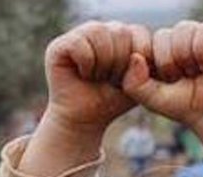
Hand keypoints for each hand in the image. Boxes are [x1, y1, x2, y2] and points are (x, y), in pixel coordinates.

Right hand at [42, 21, 151, 135]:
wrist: (84, 120)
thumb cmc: (111, 100)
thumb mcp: (137, 84)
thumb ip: (144, 68)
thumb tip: (136, 57)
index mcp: (122, 34)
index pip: (139, 32)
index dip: (138, 59)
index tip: (128, 79)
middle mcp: (101, 30)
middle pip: (120, 31)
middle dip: (119, 63)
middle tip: (109, 79)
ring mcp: (79, 35)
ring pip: (99, 32)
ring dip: (102, 63)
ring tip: (97, 76)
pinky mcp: (59, 46)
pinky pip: (79, 44)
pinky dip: (85, 64)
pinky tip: (83, 74)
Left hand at [122, 21, 202, 160]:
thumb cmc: (184, 105)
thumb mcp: (151, 98)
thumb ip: (134, 83)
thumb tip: (135, 56)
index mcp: (162, 49)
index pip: (148, 42)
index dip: (157, 65)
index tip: (169, 82)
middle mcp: (180, 38)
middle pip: (163, 36)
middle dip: (171, 63)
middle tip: (185, 77)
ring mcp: (199, 33)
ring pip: (182, 31)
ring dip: (187, 59)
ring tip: (197, 71)